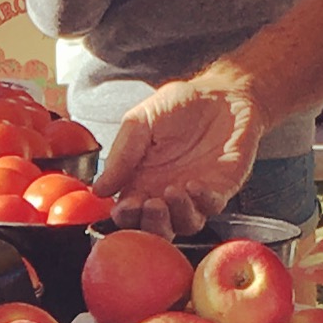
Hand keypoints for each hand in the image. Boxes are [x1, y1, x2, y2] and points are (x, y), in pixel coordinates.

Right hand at [94, 72, 265, 237]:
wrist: (223, 93)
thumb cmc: (180, 104)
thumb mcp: (141, 121)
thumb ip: (121, 155)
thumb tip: (99, 188)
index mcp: (140, 181)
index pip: (128, 213)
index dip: (125, 217)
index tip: (124, 207)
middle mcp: (164, 193)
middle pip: (155, 229)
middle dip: (150, 225)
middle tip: (149, 205)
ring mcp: (193, 195)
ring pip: (184, 225)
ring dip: (176, 215)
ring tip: (171, 191)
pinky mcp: (219, 190)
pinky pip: (211, 207)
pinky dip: (202, 202)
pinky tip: (194, 185)